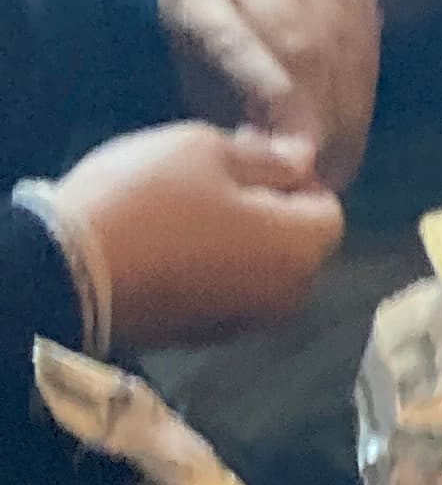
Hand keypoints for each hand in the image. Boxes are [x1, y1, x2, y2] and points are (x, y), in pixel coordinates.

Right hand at [50, 123, 346, 350]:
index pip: (329, 208)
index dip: (295, 179)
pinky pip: (228, 292)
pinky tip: (169, 246)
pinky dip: (213, 269)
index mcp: (300, 249)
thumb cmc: (145, 198)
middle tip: (212, 181)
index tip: (248, 159)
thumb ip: (265, 158)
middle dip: (269, 212)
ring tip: (186, 210)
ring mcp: (247, 322)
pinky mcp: (206, 336)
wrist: (68, 271)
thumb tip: (302, 162)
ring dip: (239, 241)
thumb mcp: (204, 149)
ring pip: (262, 270)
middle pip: (298, 244)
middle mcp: (288, 296)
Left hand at [157, 0, 381, 188]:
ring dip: (344, 108)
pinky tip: (350, 124)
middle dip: (316, 113)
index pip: (232, 41)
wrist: (236, 25)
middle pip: (294, 40)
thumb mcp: (209, 100)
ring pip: (335, 41)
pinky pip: (364, 41)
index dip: (270, 97)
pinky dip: (361, 90)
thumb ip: (241, 124)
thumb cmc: (213, 76)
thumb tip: (292, 165)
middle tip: (325, 170)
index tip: (299, 152)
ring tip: (338, 158)